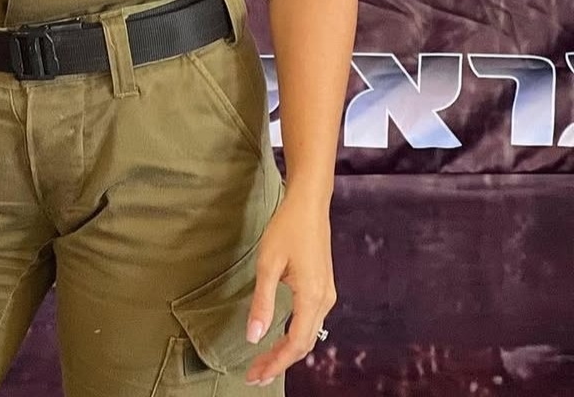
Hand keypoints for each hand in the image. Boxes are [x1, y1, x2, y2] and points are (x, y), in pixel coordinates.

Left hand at [243, 192, 335, 386]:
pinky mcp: (323, 287)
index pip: (295, 344)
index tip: (254, 376)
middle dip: (279, 362)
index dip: (275, 363)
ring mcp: (326, 294)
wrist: (309, 203)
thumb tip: (254, 336)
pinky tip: (279, 338)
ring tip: (263, 362)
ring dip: (287, 351)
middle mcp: (324, 300)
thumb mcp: (268, 263)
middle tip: (255, 375)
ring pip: (308, 334)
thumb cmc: (287, 228)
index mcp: (312, 297)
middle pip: (303, 344)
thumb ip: (263, 302)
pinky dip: (294, 336)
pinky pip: (311, 322)